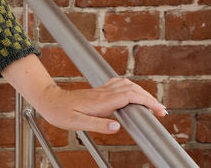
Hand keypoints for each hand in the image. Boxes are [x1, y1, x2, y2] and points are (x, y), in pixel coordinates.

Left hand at [32, 77, 167, 133]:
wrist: (48, 100)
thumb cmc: (60, 113)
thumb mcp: (77, 123)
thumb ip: (98, 125)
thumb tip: (117, 126)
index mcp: (102, 101)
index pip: (130, 97)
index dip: (147, 102)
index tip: (159, 111)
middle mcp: (103, 93)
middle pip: (132, 89)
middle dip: (149, 98)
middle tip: (162, 111)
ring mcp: (101, 91)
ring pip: (126, 85)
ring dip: (141, 92)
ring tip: (152, 104)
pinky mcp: (98, 91)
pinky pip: (118, 85)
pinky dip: (131, 88)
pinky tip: (133, 94)